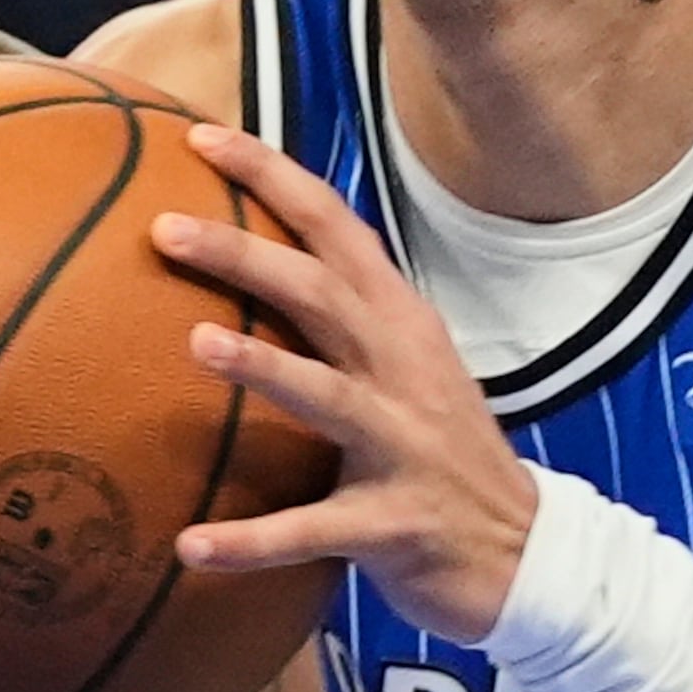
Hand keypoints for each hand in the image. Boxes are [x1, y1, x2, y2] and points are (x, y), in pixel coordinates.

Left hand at [154, 123, 537, 645]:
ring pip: (327, 396)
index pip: (335, 229)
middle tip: (164, 226)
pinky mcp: (393, 525)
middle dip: (245, 253)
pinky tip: (188, 548)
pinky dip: (252, 541)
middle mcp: (404, 371)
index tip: (200, 135)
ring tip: (196, 343)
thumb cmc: (440, 454)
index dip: (272, 177)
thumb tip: (249, 267)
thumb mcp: (404, 369)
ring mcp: (403, 445)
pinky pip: (313, 530)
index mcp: (401, 323)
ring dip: (264, 368)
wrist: (528, 556)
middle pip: (321, 293)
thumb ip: (342, 321)